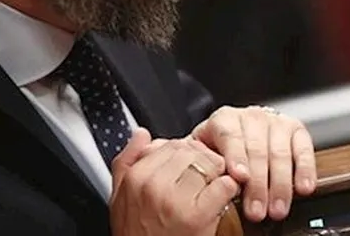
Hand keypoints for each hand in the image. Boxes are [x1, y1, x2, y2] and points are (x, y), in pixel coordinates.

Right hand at [110, 128, 239, 235]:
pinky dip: (230, 189)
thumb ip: (126, 162)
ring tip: (215, 186)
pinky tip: (224, 198)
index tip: (190, 167)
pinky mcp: (196, 215)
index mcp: (135, 177)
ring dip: (217, 173)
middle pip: (190, 150)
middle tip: (207, 175)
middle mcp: (152, 184)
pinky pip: (223, 184)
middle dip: (203, 160)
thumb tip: (141, 133)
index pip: (169, 144)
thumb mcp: (119, 200)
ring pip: (207, 163)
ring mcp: (174, 199)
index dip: (185, 153)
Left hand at [190, 106, 316, 221]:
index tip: (239, 177)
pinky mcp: (296, 131)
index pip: (230, 135)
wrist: (232, 141)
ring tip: (276, 209)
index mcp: (224, 119)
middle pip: (257, 149)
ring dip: (280, 185)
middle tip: (257, 210)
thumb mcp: (203, 156)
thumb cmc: (215, 153)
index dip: (236, 156)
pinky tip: (304, 187)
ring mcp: (275, 123)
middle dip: (258, 184)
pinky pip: (303, 149)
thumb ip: (206, 165)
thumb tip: (209, 183)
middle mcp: (251, 117)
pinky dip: (306, 170)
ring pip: (280, 152)